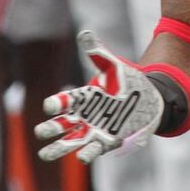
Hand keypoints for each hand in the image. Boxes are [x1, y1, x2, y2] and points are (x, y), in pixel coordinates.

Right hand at [36, 31, 163, 163]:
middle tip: (39, 131)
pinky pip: (94, 149)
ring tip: (44, 154)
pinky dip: (87, 153)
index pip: (67, 100)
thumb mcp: (113, 66)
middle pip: (63, 123)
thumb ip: (98, 53)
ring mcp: (95, 130)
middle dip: (51, 127)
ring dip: (58, 147)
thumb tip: (85, 33)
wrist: (150, 100)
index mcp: (84, 98)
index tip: (49, 106)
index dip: (58, 103)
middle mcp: (85, 116)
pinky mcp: (107, 141)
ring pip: (71, 140)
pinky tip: (81, 157)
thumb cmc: (127, 82)